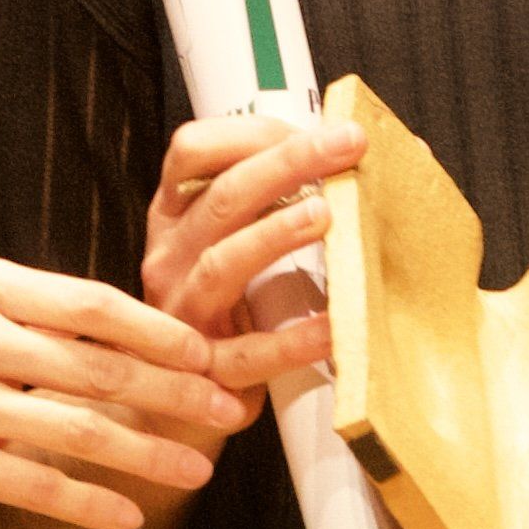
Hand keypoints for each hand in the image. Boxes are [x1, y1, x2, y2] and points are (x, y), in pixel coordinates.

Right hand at [0, 260, 256, 528]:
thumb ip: (2, 308)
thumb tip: (84, 330)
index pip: (91, 301)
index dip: (161, 327)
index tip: (207, 345)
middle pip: (101, 365)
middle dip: (177, 389)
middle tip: (228, 405)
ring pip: (79, 427)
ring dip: (149, 450)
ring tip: (197, 465)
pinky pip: (33, 484)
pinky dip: (88, 502)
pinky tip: (125, 516)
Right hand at [139, 107, 358, 395]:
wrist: (171, 404)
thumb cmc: (216, 314)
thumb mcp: (227, 247)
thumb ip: (273, 204)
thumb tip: (358, 161)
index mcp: (175, 218)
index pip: (193, 152)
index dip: (252, 132)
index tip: (317, 125)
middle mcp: (170, 258)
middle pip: (221, 198)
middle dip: (286, 162)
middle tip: (345, 145)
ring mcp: (182, 313)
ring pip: (222, 264)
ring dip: (274, 236)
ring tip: (324, 215)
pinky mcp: (206, 371)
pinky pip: (250, 352)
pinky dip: (293, 340)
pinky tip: (333, 325)